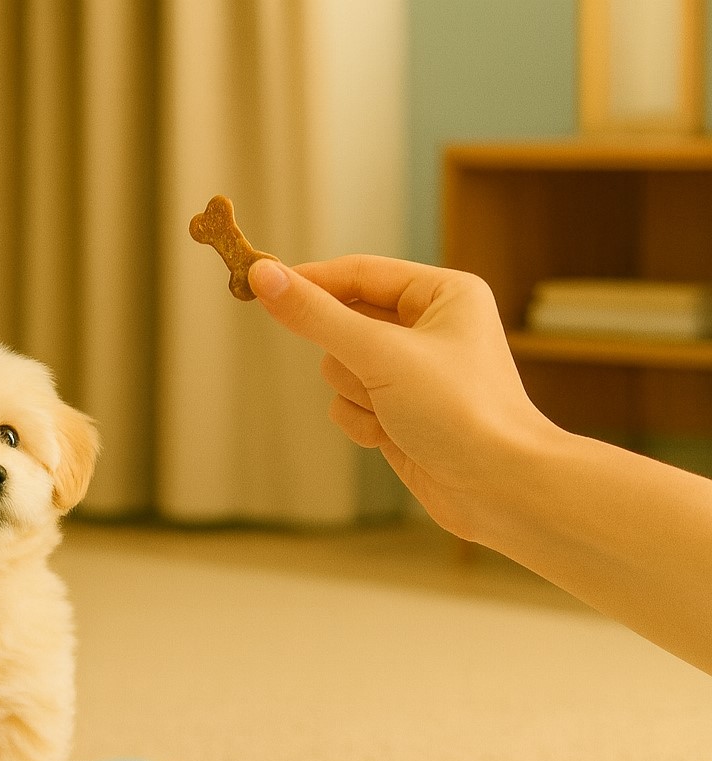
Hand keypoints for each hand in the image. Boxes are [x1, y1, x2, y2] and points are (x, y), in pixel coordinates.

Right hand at [248, 255, 555, 538]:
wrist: (500, 488)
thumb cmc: (461, 411)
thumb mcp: (380, 354)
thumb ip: (316, 316)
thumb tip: (263, 277)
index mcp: (443, 294)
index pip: (359, 272)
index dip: (310, 280)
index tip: (259, 283)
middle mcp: (430, 327)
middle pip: (344, 323)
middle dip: (348, 357)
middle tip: (371, 375)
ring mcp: (413, 372)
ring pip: (340, 368)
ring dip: (355, 394)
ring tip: (393, 412)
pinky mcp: (401, 411)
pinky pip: (349, 403)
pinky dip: (361, 421)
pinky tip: (391, 436)